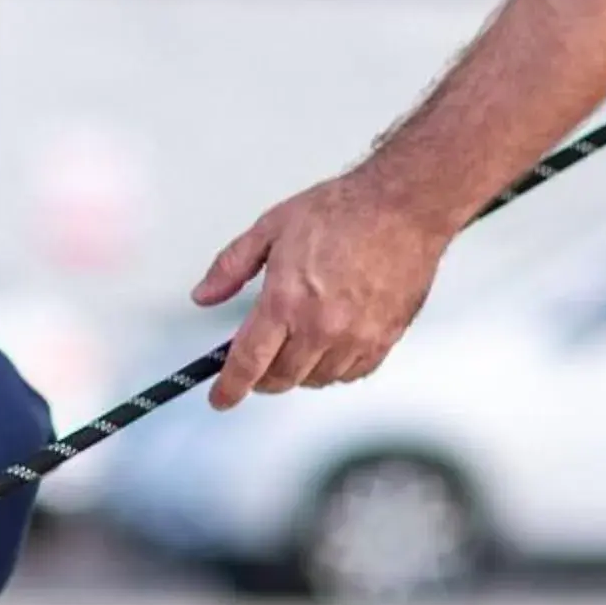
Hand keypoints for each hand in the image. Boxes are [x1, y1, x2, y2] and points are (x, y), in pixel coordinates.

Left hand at [194, 174, 455, 407]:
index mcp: (286, 301)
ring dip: (298, 372)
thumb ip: (231, 266)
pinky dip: (333, 370)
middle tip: (256, 365)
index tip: (220, 398)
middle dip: (261, 378)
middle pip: (281, 377)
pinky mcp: (384, 339)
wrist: (401, 206)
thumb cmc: (342, 211)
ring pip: (316, 379)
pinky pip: (351, 374)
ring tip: (294, 348)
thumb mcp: (271, 228)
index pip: (249, 362)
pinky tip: (327, 350)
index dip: (230, 387)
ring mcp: (355, 337)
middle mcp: (320, 327)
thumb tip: (204, 295)